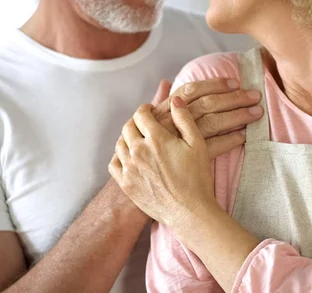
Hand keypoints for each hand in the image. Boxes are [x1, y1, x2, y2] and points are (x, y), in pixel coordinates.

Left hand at [109, 97, 215, 226]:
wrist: (189, 212)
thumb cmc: (197, 178)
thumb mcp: (198, 144)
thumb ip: (185, 119)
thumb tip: (175, 100)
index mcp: (156, 139)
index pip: (142, 114)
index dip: (146, 109)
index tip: (150, 111)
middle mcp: (139, 151)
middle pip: (128, 127)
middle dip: (136, 122)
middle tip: (144, 124)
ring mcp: (130, 169)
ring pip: (119, 144)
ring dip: (127, 137)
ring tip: (137, 139)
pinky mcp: (126, 184)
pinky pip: (114, 163)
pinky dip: (119, 156)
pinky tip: (129, 157)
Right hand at [151, 78, 262, 157]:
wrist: (140, 183)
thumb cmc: (144, 151)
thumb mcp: (148, 124)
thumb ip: (159, 102)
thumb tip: (165, 82)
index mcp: (164, 110)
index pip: (191, 90)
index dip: (214, 84)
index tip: (234, 82)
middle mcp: (172, 121)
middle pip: (207, 104)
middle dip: (234, 98)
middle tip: (255, 96)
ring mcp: (180, 140)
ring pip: (213, 122)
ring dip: (237, 116)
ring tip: (256, 113)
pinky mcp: (188, 158)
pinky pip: (213, 147)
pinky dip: (229, 140)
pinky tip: (243, 136)